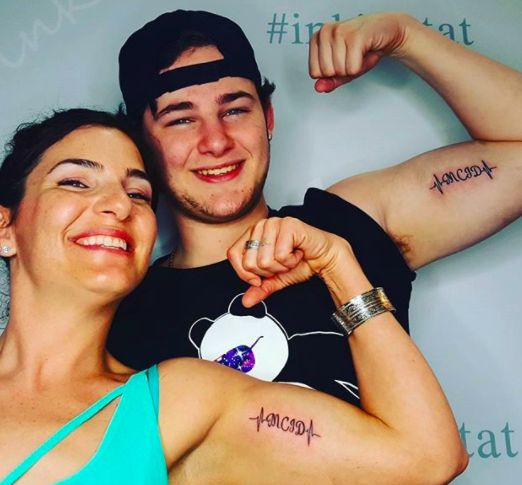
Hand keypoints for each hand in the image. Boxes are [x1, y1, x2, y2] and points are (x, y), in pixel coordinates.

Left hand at [227, 217, 365, 306]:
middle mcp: (261, 225)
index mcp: (252, 234)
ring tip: (290, 258)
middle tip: (282, 263)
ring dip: (281, 266)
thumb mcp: (274, 279)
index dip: (246, 273)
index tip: (262, 277)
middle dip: (269, 271)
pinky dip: (291, 261)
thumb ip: (259, 288)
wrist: (324, 258)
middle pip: (250, 262)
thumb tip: (245, 301)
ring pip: (264, 260)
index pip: (233, 255)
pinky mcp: (288, 225)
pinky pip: (280, 255)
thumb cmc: (300, 263)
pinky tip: (298, 253)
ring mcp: (274, 223)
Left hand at [309, 12, 413, 92]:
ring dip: (353, 68)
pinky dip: (361, 66)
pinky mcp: (355, 36)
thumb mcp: (342, 69)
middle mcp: (325, 32)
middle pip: (327, 73)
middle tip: (351, 57)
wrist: (386, 32)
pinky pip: (352, 68)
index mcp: (317, 38)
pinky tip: (364, 53)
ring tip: (358, 54)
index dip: (331, 74)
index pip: (315, 73)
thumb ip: (329, 80)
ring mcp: (339, 32)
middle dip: (342, 71)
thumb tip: (318, 88)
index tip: (341, 61)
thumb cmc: (362, 48)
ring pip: (340, 71)